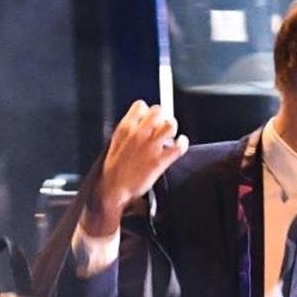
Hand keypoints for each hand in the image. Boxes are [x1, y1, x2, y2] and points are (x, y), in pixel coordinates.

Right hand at [84, 100, 189, 236]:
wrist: (113, 190)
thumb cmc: (113, 170)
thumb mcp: (115, 144)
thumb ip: (128, 133)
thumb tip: (140, 126)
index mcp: (125, 129)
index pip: (140, 106)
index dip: (147, 112)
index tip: (149, 120)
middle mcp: (138, 134)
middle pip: (158, 111)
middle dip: (163, 117)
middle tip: (163, 126)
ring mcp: (150, 147)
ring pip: (170, 125)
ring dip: (172, 128)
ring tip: (170, 136)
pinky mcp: (159, 161)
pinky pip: (179, 146)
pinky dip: (183, 143)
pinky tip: (181, 144)